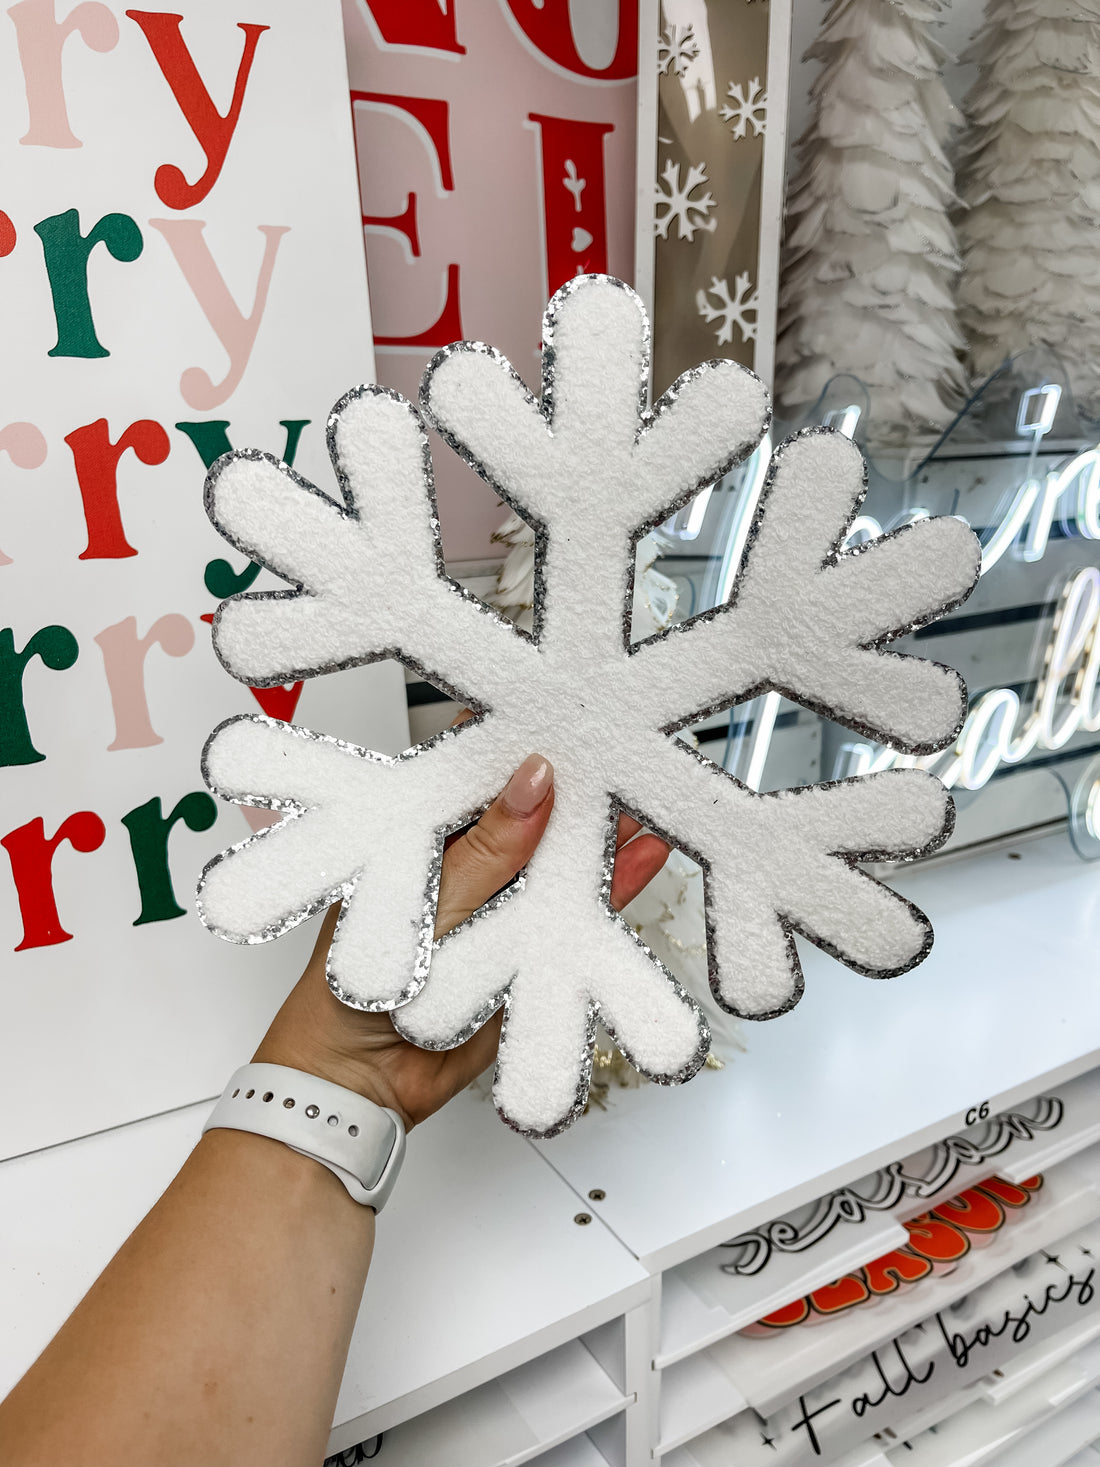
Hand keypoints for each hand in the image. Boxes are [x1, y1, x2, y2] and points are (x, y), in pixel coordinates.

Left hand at [253, 753, 669, 1129]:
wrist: (363, 1085)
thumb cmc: (352, 993)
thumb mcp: (425, 904)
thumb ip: (486, 850)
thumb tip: (531, 780)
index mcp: (422, 834)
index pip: (473, 769)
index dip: (514, 740)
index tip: (558, 709)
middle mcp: (466, 863)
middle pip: (530, 809)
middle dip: (573, 780)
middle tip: (618, 745)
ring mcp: (502, 904)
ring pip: (561, 857)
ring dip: (600, 830)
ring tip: (644, 795)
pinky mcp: (532, 948)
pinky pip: (580, 912)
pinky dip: (614, 885)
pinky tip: (643, 857)